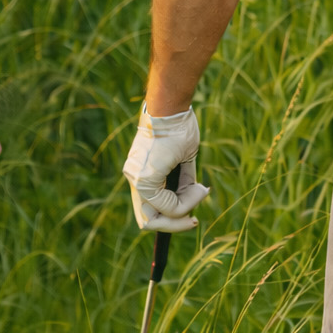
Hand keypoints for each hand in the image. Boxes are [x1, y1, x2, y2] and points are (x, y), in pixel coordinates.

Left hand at [122, 106, 209, 232]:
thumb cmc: (178, 126)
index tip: (192, 213)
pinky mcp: (144, 179)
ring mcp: (136, 179)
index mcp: (140, 172)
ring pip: (155, 218)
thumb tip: (193, 197)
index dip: (172, 217)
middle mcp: (133, 177)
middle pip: (147, 221)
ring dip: (182, 213)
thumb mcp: (183, 158)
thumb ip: (182, 181)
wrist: (172, 108)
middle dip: (174, 224)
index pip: (149, 209)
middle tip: (194, 220)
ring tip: (200, 192)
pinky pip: (167, 205)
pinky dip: (185, 203)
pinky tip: (199, 189)